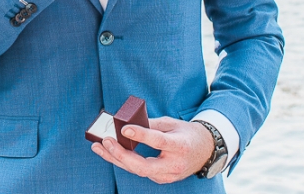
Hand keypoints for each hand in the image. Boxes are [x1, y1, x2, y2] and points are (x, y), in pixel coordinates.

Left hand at [91, 117, 214, 183]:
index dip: (141, 135)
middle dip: (121, 155)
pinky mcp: (161, 179)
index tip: (124, 129)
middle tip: (105, 141)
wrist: (205, 152)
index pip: (158, 142)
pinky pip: (139, 171)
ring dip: (116, 159)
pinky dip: (125, 162)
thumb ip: (153, 125)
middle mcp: (174, 165)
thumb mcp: (174, 124)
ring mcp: (167, 176)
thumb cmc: (188, 134)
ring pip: (137, 170)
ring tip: (99, 147)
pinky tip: (111, 153)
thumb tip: (130, 123)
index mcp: (180, 146)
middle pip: (143, 166)